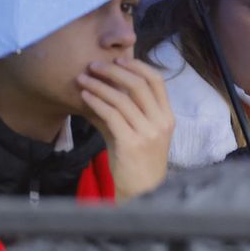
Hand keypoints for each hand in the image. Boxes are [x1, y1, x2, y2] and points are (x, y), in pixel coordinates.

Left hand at [78, 57, 173, 201]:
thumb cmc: (137, 161)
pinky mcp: (131, 143)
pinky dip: (97, 102)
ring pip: (122, 99)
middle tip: (94, 65)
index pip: (157, 81)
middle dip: (114, 71)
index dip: (137, 66)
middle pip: (139, 85)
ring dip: (99, 85)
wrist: (142, 191)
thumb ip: (122, 112)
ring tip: (82, 78)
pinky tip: (85, 96)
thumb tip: (97, 89)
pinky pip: (112, 115)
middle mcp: (161, 122)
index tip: (118, 60)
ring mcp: (148, 133)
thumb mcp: (135, 132)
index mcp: (167, 116)